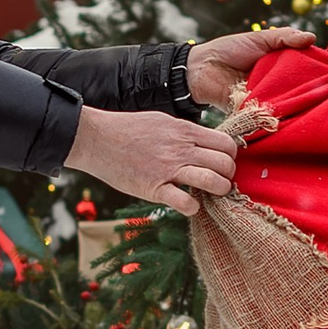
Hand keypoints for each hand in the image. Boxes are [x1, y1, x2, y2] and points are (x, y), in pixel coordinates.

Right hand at [67, 106, 241, 215]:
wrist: (97, 139)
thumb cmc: (128, 129)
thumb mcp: (163, 121)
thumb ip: (185, 133)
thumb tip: (204, 142)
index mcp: (185, 131)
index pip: (226, 144)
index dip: (230, 156)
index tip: (222, 163)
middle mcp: (182, 149)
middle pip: (225, 164)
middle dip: (228, 176)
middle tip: (219, 181)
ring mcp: (169, 169)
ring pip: (213, 182)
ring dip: (219, 191)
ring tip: (210, 193)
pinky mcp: (154, 189)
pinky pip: (185, 202)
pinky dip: (193, 208)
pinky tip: (188, 205)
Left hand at [186, 27, 315, 107]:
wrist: (201, 68)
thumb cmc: (229, 49)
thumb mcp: (259, 38)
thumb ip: (284, 37)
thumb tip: (311, 37)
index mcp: (280, 63)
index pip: (304, 68)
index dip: (318, 70)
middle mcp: (277, 82)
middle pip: (299, 87)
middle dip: (312, 90)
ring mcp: (267, 97)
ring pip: (288, 101)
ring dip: (298, 102)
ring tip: (317, 105)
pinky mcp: (256, 111)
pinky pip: (271, 114)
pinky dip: (279, 114)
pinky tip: (293, 114)